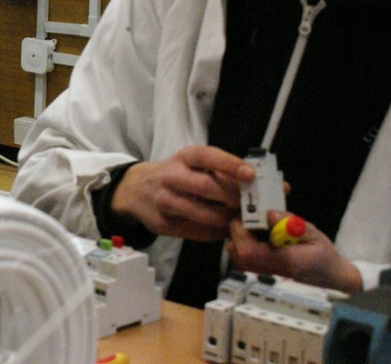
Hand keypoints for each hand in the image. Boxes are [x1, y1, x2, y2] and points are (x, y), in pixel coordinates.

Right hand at [110, 145, 254, 241]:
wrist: (135, 189)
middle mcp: (171, 177)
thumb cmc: (174, 174)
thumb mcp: (189, 163)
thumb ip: (217, 170)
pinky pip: (198, 232)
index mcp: (183, 158)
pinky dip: (217, 233)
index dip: (230, 164)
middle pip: (207, 187)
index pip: (207, 157)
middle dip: (234, 198)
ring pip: (205, 215)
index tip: (250, 174)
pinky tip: (223, 229)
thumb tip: (255, 182)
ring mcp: (165, 202)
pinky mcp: (164, 224)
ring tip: (240, 221)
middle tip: (251, 206)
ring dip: (228, 220)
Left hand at [226, 210, 363, 293]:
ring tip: (257, 224)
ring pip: (237, 254)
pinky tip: (260, 234)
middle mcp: (270, 270)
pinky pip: (244, 257)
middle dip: (238, 231)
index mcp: (284, 262)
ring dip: (241, 235)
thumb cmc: (324, 255)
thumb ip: (290, 223)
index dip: (240, 232)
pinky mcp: (262, 271)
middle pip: (237, 252)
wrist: (330, 277)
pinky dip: (245, 242)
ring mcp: (264, 273)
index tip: (246, 216)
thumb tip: (269, 213)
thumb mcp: (314, 234)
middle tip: (251, 216)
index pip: (249, 251)